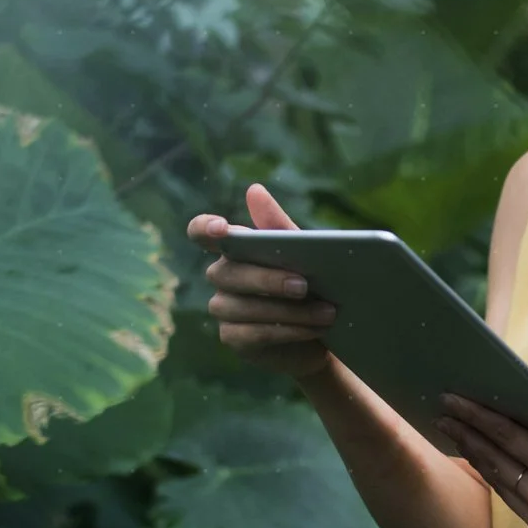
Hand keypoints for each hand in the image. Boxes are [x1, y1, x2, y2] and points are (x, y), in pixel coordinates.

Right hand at [185, 184, 337, 381]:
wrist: (322, 331)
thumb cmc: (309, 283)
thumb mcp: (302, 253)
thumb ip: (278, 226)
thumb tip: (254, 190)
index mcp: (233, 248)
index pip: (201, 232)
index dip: (204, 228)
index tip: (222, 228)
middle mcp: (221, 275)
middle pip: (228, 273)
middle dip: (267, 280)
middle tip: (304, 285)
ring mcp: (222, 308)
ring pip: (243, 307)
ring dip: (287, 311)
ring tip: (326, 313)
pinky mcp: (232, 337)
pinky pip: (253, 334)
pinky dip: (286, 331)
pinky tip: (312, 330)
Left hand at [436, 394, 527, 527]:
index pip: (512, 438)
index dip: (480, 417)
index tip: (456, 400)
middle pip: (496, 459)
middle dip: (466, 433)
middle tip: (442, 411)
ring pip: (500, 482)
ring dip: (475, 455)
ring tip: (454, 434)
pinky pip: (514, 504)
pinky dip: (497, 480)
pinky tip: (486, 466)